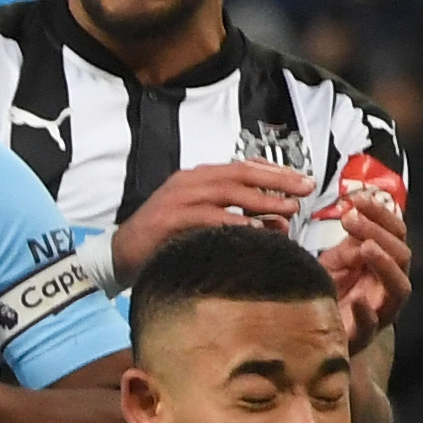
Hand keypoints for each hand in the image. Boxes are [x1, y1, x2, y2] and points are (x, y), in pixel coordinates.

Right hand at [109, 159, 313, 282]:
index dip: (274, 171)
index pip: (242, 166)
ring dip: (262, 200)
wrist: (118, 255)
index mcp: (196, 177)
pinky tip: (255, 230)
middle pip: (241, 174)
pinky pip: (209, 218)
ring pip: (229, 193)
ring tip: (287, 210)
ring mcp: (178, 199)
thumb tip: (274, 218)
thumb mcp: (196, 217)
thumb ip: (228, 210)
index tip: (301, 180)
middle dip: (277, 181)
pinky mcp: (170, 220)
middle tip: (305, 189)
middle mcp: (188, 182)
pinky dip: (234, 223)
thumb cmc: (162, 240)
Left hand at [318, 178, 412, 338]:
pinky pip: (371, 326)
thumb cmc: (324, 293)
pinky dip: (365, 313)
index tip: (357, 197)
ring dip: (385, 264)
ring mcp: (379, 313)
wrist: (303, 336)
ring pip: (399, 288)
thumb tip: (355, 218)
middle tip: (351, 218)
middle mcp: (388, 287)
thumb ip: (348, 244)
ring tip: (367, 247)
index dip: (381, 213)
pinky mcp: (361, 337)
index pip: (395, 233)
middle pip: (402, 255)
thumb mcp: (333, 263)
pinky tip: (355, 299)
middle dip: (380, 233)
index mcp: (385, 265)